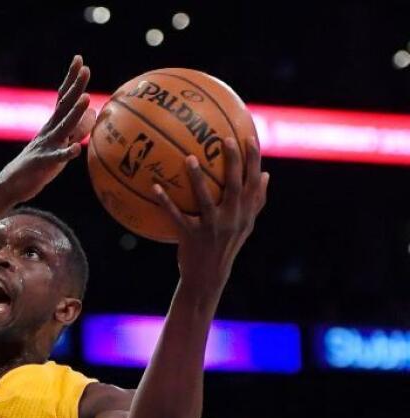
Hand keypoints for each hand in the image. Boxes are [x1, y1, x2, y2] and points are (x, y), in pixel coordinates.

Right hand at [0, 55, 95, 202]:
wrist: (12, 184)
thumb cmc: (40, 165)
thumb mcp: (60, 144)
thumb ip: (76, 130)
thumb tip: (93, 113)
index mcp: (53, 124)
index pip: (63, 97)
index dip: (72, 79)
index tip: (80, 60)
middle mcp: (49, 130)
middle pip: (64, 105)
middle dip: (75, 87)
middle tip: (86, 69)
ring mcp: (46, 145)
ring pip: (63, 126)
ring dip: (75, 112)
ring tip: (86, 98)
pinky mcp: (43, 163)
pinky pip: (56, 157)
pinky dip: (65, 153)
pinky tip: (76, 150)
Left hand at [153, 137, 268, 289]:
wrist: (209, 275)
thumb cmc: (227, 245)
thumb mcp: (246, 225)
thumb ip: (256, 201)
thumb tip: (266, 174)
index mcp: (246, 212)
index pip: (254, 182)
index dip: (254, 160)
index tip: (249, 137)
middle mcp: (233, 218)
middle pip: (234, 185)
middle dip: (233, 161)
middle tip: (225, 139)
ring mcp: (213, 227)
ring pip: (205, 199)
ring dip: (197, 178)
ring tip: (189, 158)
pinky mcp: (192, 235)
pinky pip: (177, 215)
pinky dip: (165, 201)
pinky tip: (155, 186)